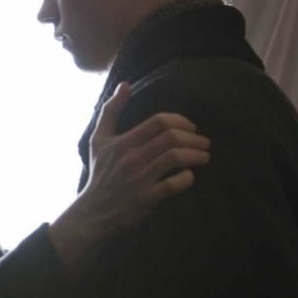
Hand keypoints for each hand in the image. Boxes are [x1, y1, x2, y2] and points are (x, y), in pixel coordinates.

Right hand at [48, 82, 210, 268]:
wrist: (92, 212)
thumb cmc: (99, 174)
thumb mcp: (98, 140)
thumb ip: (111, 111)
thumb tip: (125, 85)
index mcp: (122, 142)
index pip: (159, 121)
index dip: (181, 121)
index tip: (191, 127)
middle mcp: (132, 158)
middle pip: (171, 138)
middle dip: (194, 138)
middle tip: (204, 142)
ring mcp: (140, 179)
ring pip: (176, 158)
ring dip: (196, 156)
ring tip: (204, 157)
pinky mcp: (146, 199)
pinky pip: (174, 184)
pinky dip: (187, 178)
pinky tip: (190, 176)